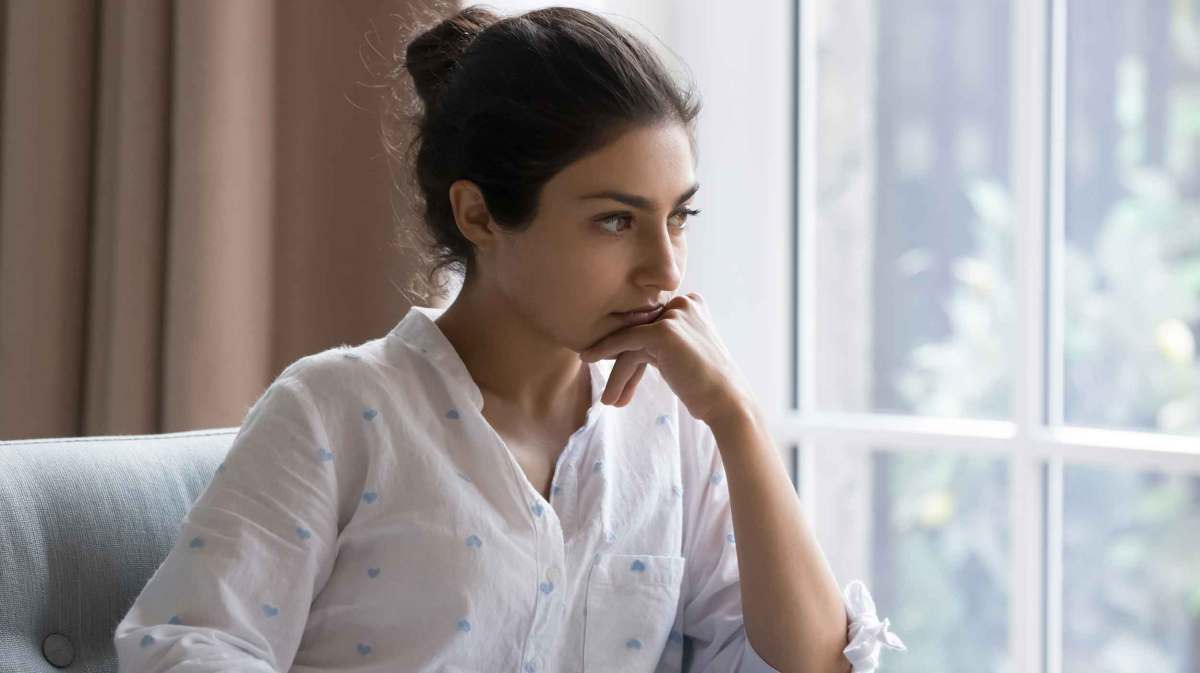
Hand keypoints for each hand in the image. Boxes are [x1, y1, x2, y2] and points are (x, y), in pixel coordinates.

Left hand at [578, 292, 750, 424]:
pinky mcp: (663, 331)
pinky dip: (605, 352)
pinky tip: (590, 363)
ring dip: (618, 373)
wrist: (727, 402)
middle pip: (640, 333)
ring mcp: (674, 315)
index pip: (651, 325)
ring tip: (609, 401)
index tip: (622, 380)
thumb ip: (659, 344)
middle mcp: (684, 303)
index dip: (635, 354)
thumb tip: (624, 348)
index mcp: (692, 304)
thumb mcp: (682, 354)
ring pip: (631, 341)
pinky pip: (626, 342)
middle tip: (613, 393)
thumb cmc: (706, 386)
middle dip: (624, 366)